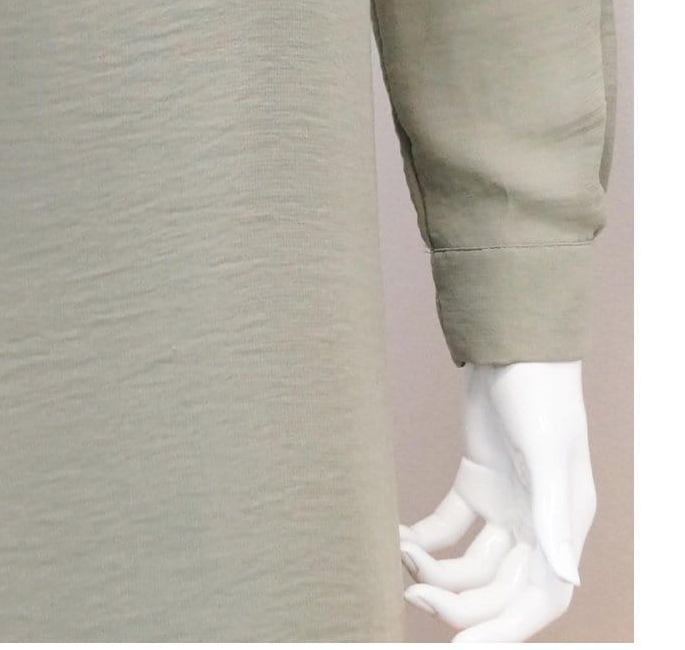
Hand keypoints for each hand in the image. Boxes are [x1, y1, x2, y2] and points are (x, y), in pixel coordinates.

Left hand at [399, 360, 596, 641]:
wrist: (512, 343)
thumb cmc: (541, 392)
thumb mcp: (548, 452)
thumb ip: (553, 518)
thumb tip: (565, 578)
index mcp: (563, 526)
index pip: (540, 600)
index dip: (504, 630)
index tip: (461, 648)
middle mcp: (538, 524)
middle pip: (499, 589)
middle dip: (459, 600)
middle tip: (413, 594)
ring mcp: (506, 505)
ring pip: (471, 563)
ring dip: (437, 568)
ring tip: (401, 553)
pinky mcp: (477, 481)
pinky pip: (449, 527)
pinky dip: (425, 537)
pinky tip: (397, 535)